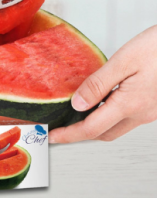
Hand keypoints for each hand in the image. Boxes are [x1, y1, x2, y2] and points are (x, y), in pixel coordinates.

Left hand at [50, 25, 156, 142]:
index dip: (68, 135)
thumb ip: (98, 84)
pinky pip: (128, 116)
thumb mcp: (124, 61)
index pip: (92, 129)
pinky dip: (110, 115)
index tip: (51, 136)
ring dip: (96, 125)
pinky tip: (101, 101)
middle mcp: (142, 113)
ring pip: (117, 126)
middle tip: (60, 128)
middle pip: (104, 133)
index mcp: (131, 104)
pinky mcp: (156, 105)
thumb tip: (77, 104)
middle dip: (80, 134)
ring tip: (75, 115)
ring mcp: (151, 111)